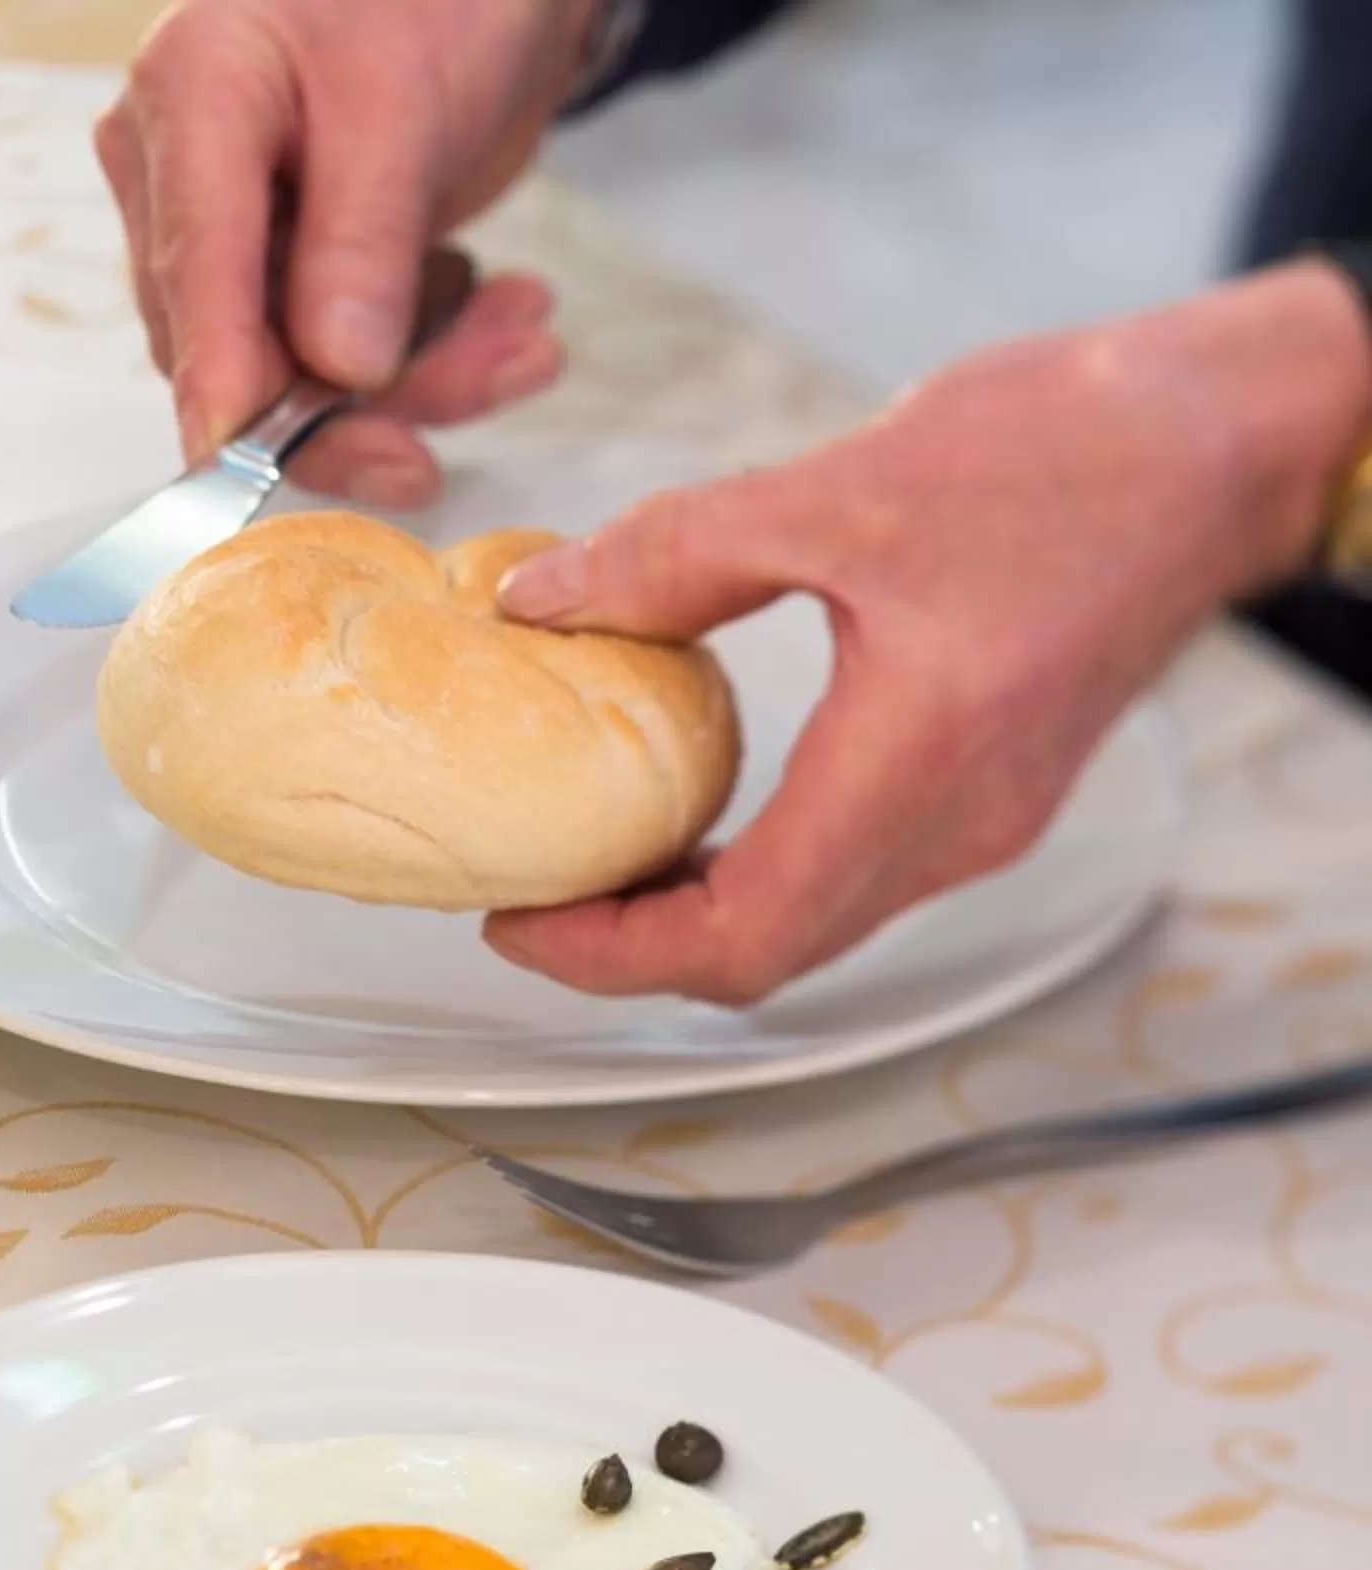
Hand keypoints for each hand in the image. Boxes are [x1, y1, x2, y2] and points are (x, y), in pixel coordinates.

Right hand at [95, 0, 598, 501]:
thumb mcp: (407, 103)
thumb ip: (363, 238)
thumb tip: (337, 370)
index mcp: (188, 101)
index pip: (191, 266)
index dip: (218, 373)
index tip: (240, 458)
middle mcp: (183, 175)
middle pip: (242, 342)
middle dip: (375, 387)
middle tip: (506, 372)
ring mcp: (234, 229)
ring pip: (300, 367)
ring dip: (427, 375)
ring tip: (527, 336)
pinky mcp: (288, 267)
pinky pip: (340, 354)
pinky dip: (430, 353)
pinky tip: (500, 311)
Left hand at [486, 260, 1371, 1004]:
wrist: (1230, 436)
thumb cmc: (1075, 448)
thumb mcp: (842, 486)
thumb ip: (676, 552)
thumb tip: (540, 599)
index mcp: (918, 763)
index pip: (741, 936)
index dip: (610, 955)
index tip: (517, 922)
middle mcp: (957, 822)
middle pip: (767, 955)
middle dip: (632, 948)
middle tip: (531, 896)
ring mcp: (983, 815)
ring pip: (810, 921)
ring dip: (694, 912)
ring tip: (591, 856)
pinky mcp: (992, 785)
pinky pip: (852, 871)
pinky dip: (756, 866)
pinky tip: (692, 807)